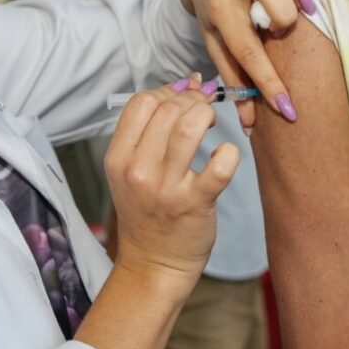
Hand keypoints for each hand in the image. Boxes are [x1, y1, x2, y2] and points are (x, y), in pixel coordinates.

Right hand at [104, 79, 240, 297]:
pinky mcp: (196, 204)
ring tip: (212, 125)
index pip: (141, 102)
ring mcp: (166, 188)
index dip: (168, 92)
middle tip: (203, 111)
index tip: (183, 100)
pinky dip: (229, 153)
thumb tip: (190, 82)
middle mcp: (137, 170)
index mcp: (118, 158)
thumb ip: (152, 129)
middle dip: (192, 100)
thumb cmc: (148, 211)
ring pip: (189, 126)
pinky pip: (220, 166)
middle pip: (167, 109)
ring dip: (207, 116)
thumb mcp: (133, 170)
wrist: (153, 265)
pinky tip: (226, 154)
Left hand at [179, 0, 348, 126]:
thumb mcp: (217, 43)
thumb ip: (236, 79)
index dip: (267, 82)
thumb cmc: (218, 12)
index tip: (289, 109)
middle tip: (289, 29)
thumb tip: (250, 124)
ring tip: (311, 6)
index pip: (245, 49)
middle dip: (282, 13)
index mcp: (221, 10)